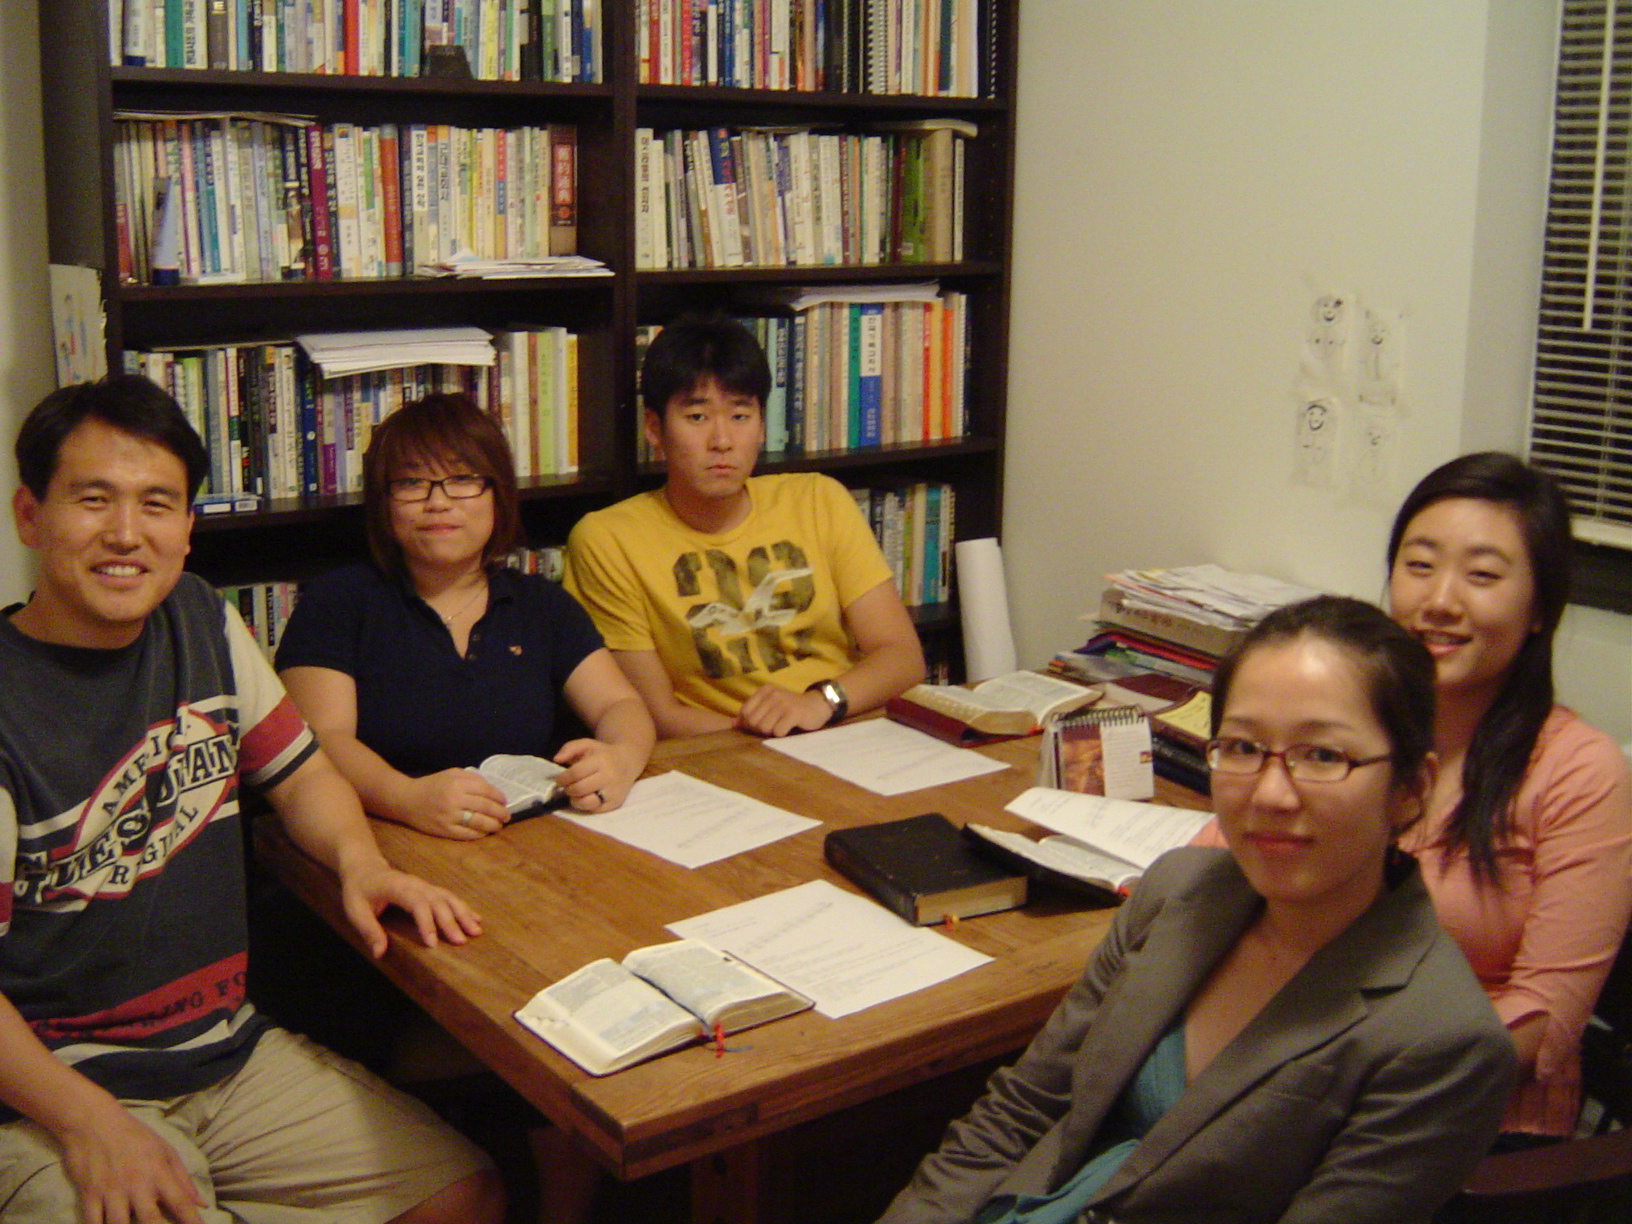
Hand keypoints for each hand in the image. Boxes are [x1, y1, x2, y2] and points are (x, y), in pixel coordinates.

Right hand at [56, 1093, 203, 1223]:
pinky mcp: (88, 1196)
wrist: (93, 1123)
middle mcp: (137, 1185)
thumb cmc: (135, 1136)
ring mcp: (111, 1192)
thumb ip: (183, 1179)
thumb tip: (201, 1204)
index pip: (180, 1202)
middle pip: (150, 1221)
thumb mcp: (165, 1150)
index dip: (191, 1221)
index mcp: (159, 1173)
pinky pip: (93, 1223)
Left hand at [338, 860, 483, 957]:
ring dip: (463, 913)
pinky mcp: (429, 888)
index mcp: (397, 887)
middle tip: (462, 941)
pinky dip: (463, 907)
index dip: (426, 922)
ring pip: (448, 897)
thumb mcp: (355, 910)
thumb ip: (368, 930)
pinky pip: (449, 896)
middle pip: (437, 901)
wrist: (365, 867)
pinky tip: (475, 918)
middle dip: (451, 921)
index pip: (417, 903)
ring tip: (476, 931)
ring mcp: (424, 885)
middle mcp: (415, 884)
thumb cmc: (359, 890)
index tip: (433, 943)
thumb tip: (380, 953)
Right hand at [403, 768, 510, 839]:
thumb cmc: (432, 785)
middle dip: (500, 812)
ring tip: (499, 825)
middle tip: (507, 816)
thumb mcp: (451, 774)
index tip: (504, 801)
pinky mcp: (444, 830)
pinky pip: (467, 834)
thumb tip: (492, 790)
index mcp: (457, 783)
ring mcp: (449, 816)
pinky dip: (479, 834)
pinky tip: (485, 832)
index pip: (486, 791)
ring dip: (493, 825)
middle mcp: (454, 799)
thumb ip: (472, 778)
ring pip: (478, 822)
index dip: (499, 797)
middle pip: (485, 807)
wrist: (406, 800)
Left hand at [554, 738, 640, 811]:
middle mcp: (609, 777)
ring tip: (575, 792)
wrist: (628, 761)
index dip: (563, 778)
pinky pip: (594, 809)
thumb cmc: (603, 753)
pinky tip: (585, 797)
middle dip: (568, 788)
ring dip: (575, 799)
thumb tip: (556, 760)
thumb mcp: (587, 744)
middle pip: (579, 788)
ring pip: (586, 802)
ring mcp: (613, 791)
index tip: (559, 779)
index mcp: (601, 760)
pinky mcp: (615, 803)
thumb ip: (569, 748)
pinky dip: (585, 805)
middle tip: (567, 786)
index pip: (575, 773)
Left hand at [736, 685, 833, 737]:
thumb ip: (752, 714)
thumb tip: (732, 725)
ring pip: (764, 727)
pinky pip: (778, 732)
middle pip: (753, 721)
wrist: (818, 705)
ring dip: (772, 732)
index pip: (744, 712)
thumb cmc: (791, 709)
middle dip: (760, 729)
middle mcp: (773, 694)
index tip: (761, 724)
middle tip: (773, 727)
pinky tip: (789, 728)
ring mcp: (783, 703)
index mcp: (765, 690)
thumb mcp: (770, 707)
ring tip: (781, 727)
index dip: (749, 723)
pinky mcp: (794, 713)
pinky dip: (782, 734)